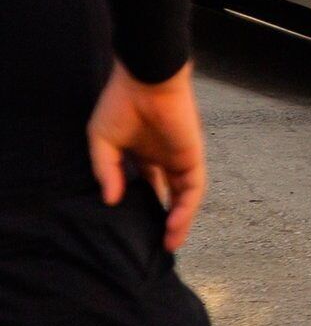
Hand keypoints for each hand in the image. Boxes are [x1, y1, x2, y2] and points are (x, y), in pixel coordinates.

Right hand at [88, 63, 204, 249]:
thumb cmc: (120, 104)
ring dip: (179, 220)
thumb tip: (111, 200)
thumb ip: (107, 171)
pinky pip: (193, 187)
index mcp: (142, 155)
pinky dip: (186, 207)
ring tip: (169, 244)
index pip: (147, 188)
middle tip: (157, 246)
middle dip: (166, 220)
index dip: (142, 209)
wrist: (145, 80)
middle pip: (169, 196)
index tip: (135, 232)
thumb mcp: (102, 141)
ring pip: (184, 197)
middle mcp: (163, 159)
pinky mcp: (192, 156)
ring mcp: (179, 158)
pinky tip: (174, 224)